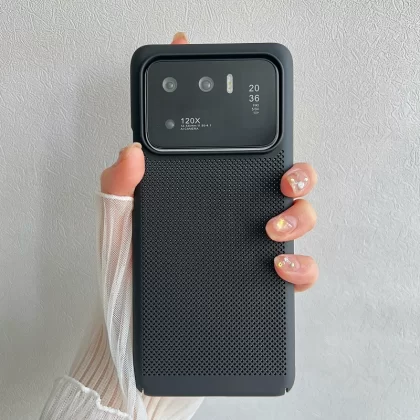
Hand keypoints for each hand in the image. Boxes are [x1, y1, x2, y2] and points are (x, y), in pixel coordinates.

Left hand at [102, 32, 318, 293]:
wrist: (131, 318)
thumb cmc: (126, 266)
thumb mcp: (118, 219)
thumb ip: (121, 184)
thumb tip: (133, 150)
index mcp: (208, 192)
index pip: (240, 155)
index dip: (255, 132)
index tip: (262, 123)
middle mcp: (237, 214)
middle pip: (286, 183)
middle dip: (299, 175)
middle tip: (283, 182)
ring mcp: (253, 246)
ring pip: (300, 220)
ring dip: (300, 216)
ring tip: (272, 229)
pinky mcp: (262, 280)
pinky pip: (298, 271)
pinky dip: (301, 267)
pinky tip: (280, 266)